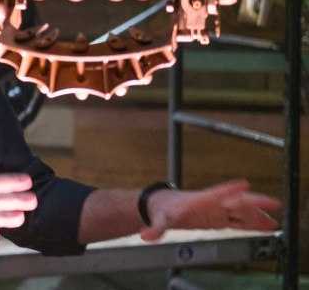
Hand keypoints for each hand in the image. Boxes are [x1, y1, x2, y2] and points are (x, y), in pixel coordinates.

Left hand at [140, 179, 280, 241]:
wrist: (162, 205)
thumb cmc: (162, 209)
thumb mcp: (159, 219)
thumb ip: (156, 229)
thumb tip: (146, 236)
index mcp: (198, 201)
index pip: (215, 193)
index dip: (229, 189)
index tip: (244, 184)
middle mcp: (211, 204)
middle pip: (235, 202)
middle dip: (254, 202)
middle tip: (273, 203)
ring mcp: (217, 211)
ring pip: (241, 212)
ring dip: (257, 215)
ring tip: (273, 222)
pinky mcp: (219, 219)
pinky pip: (239, 222)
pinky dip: (253, 224)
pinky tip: (266, 226)